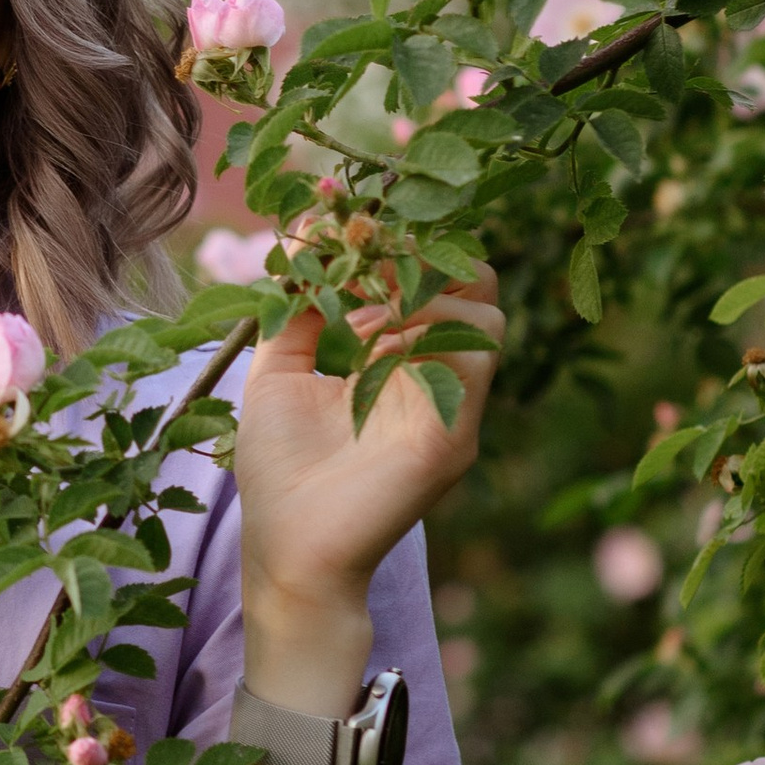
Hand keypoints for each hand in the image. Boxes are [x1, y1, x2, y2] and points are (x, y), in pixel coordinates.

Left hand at [234, 261, 501, 702]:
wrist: (287, 550)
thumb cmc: (280, 469)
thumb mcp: (278, 369)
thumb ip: (296, 303)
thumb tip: (309, 227)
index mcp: (398, 354)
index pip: (429, 275)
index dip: (396, 238)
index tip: (345, 214)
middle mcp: (435, 374)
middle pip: (475, 283)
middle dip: (421, 253)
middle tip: (364, 251)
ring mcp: (452, 405)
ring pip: (486, 313)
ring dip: (425, 292)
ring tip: (365, 304)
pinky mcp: (454, 435)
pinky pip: (473, 360)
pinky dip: (429, 334)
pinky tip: (375, 343)